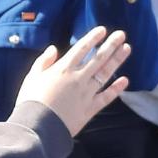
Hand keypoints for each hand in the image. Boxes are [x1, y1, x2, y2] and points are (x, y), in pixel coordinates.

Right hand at [15, 26, 129, 137]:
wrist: (38, 127)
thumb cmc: (31, 101)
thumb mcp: (32, 77)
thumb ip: (44, 61)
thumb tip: (54, 48)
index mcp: (63, 69)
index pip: (81, 48)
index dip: (93, 38)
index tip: (102, 30)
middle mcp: (78, 78)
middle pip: (98, 58)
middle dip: (111, 44)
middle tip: (122, 34)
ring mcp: (86, 93)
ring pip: (105, 74)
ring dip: (117, 60)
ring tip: (126, 48)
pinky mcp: (90, 109)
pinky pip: (106, 97)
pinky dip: (116, 89)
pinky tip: (125, 80)